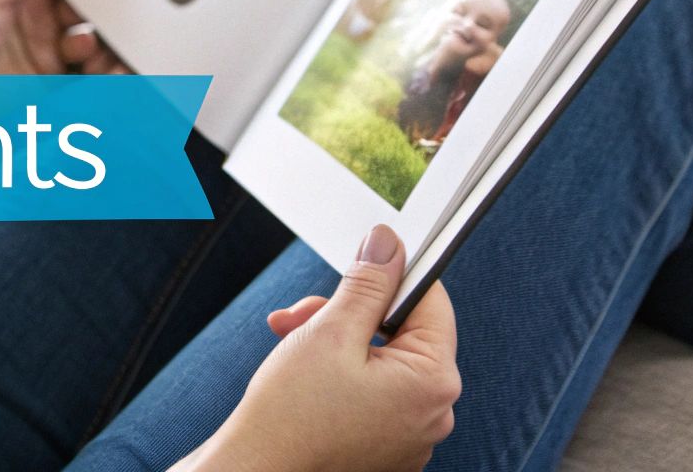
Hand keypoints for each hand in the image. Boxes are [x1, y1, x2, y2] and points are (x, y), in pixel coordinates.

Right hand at [176, 225, 460, 471]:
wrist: (259, 471)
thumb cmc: (292, 413)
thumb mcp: (329, 330)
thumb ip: (367, 284)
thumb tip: (388, 244)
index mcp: (434, 382)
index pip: (431, 302)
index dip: (390, 275)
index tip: (359, 262)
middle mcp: (434, 413)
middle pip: (400, 332)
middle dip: (347, 314)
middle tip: (302, 314)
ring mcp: (411, 435)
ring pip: (381, 362)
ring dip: (336, 342)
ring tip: (292, 343)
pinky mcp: (386, 447)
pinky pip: (373, 394)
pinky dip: (340, 376)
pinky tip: (303, 375)